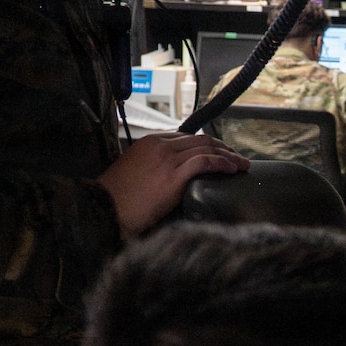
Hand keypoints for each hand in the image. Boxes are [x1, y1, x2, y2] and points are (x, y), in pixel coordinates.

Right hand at [97, 133, 248, 237]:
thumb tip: (174, 172)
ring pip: (207, 150)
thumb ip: (155, 165)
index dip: (207, 144)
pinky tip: (231, 170)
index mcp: (150, 142)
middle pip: (200, 140)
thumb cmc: (118, 197)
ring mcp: (167, 159)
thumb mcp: (135, 170)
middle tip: (237, 157)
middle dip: (223, 148)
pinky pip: (205, 162)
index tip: (220, 151)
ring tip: (241, 165)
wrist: (104, 208)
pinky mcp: (173, 175)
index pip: (187, 137)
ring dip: (228, 157)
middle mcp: (160, 146)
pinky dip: (222, 164)